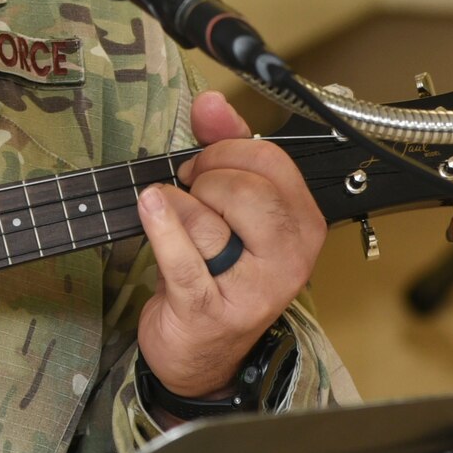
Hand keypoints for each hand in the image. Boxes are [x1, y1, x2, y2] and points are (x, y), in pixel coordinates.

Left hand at [134, 90, 325, 398]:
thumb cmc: (217, 271)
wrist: (199, 350)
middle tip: (189, 192)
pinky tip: (149, 209)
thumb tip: (211, 102)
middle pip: (247, 188)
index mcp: (303, 223)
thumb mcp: (228, 205)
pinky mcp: (212, 310)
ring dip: (177, 209)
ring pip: (210, 218)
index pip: (271, 160)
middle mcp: (290, 257)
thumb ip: (224, 148)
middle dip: (205, 177)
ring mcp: (254, 288)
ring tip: (174, 222)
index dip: (225, 152)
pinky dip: (161, 227)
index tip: (203, 166)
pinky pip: (183, 256)